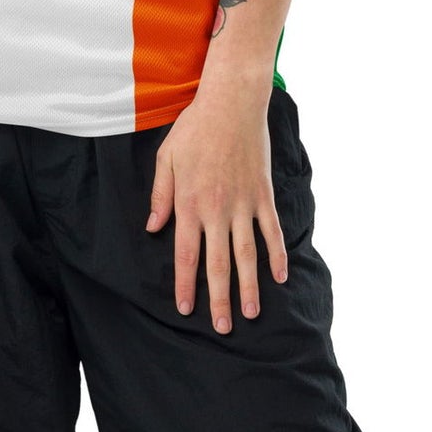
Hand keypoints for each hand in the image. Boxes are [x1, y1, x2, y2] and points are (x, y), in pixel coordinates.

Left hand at [142, 84, 288, 332]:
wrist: (231, 103)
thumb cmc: (195, 128)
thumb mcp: (167, 158)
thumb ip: (160, 196)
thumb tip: (152, 228)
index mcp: (190, 203)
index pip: (186, 254)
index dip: (186, 284)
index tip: (185, 308)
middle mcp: (217, 210)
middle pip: (218, 263)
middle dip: (219, 298)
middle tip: (222, 327)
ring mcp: (244, 204)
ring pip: (247, 254)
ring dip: (249, 286)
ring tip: (250, 313)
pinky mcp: (263, 195)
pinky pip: (272, 231)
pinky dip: (277, 255)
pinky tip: (280, 277)